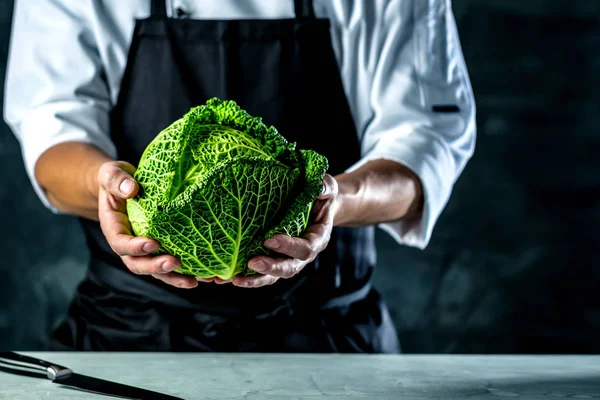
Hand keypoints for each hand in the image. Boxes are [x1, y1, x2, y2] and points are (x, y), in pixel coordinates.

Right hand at [97, 161, 198, 288]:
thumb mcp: (111, 174)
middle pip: (138, 264)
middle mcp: (128, 245)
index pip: (121, 243)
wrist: (123, 188)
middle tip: (175, 263)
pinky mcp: (159, 250)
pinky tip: (202, 276)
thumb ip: (117, 180)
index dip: (135, 247)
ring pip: (156, 271)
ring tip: (193, 281)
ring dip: (173, 277)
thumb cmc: (117, 181)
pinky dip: (184, 273)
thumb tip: (131, 189)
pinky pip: (169, 265)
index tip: (152, 243)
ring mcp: (144, 250)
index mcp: (114, 228)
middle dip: (156, 267)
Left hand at [227, 174, 337, 287]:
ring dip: (253, 280)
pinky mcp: (273, 259)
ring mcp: (287, 259)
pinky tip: (224, 277)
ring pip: (272, 276)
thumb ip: (325, 187)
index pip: (304, 248)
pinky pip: (259, 272)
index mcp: (317, 239)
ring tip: (234, 279)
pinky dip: (244, 276)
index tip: (269, 240)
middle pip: (288, 269)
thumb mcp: (328, 188)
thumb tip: (319, 187)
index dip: (288, 247)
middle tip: (251, 263)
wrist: (318, 207)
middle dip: (270, 268)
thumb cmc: (321, 196)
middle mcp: (302, 255)